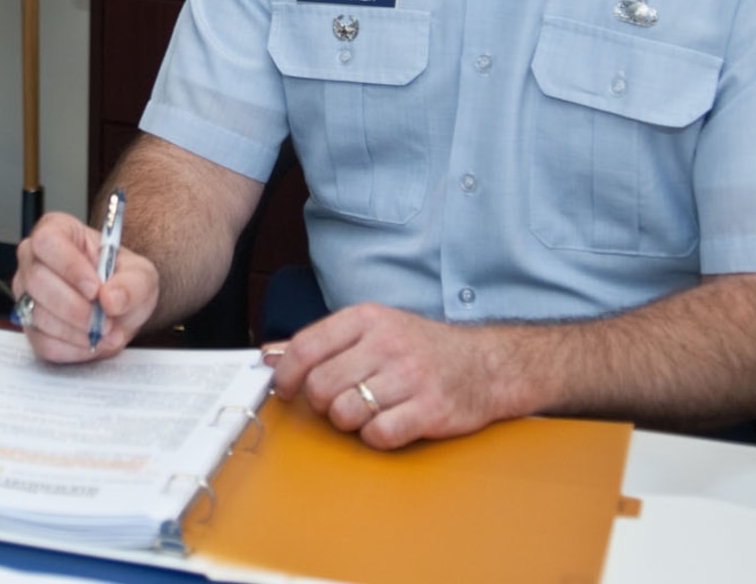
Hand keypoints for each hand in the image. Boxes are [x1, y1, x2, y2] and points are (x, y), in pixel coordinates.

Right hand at [12, 210, 159, 362]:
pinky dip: (72, 348)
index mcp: (57, 230)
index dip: (69, 266)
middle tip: (105, 320)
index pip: (48, 241)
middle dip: (75, 307)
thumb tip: (111, 299)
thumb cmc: (122, 280)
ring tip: (105, 332)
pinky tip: (92, 342)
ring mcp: (26, 293)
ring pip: (38, 314)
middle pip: (38, 280)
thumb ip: (132, 285)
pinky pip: (42, 342)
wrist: (120, 308)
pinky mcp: (29, 325)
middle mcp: (33, 259)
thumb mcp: (141, 276)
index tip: (95, 289)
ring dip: (77, 331)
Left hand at [267, 301, 523, 448]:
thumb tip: (268, 355)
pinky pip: (378, 435)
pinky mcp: (430, 409)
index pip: (306, 346)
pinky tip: (387, 425)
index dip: (286, 375)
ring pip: (345, 412)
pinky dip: (375, 437)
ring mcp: (411, 376)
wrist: (487, 365)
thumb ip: (321, 342)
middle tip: (338, 402)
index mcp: (368, 318)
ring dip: (348, 421)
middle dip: (322, 403)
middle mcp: (388, 343)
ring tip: (365, 412)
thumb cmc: (422, 349)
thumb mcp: (373, 330)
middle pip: (321, 385)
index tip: (285, 390)